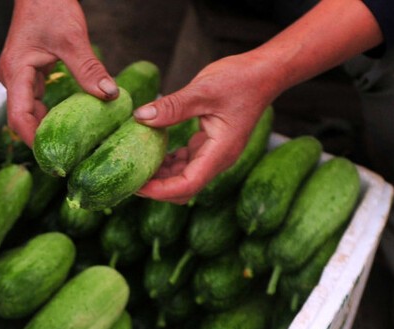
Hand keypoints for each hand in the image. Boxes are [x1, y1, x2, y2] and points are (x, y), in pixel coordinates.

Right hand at [0, 0, 117, 145]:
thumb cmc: (49, 5)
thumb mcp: (72, 38)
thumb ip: (89, 69)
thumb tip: (109, 95)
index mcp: (16, 73)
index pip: (19, 118)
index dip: (34, 141)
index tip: (54, 159)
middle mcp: (13, 78)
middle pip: (22, 120)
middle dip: (42, 140)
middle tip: (67, 161)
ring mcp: (20, 77)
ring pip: (30, 112)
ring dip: (47, 128)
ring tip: (70, 148)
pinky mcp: (29, 73)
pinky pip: (37, 101)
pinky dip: (51, 114)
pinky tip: (69, 123)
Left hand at [133, 53, 277, 204]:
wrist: (264, 73)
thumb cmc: (240, 79)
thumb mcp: (203, 90)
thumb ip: (172, 106)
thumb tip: (140, 117)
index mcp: (220, 153)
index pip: (187, 185)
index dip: (160, 190)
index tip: (137, 186)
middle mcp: (218, 159)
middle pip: (184, 189)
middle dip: (157, 188)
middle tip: (129, 179)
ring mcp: (214, 154)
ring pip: (183, 177)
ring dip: (161, 175)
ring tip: (135, 165)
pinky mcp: (209, 145)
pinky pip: (185, 162)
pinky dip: (168, 162)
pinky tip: (150, 150)